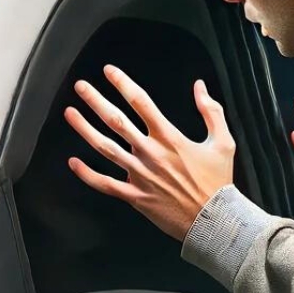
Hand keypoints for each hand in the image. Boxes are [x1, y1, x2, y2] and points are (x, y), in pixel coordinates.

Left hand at [66, 65, 236, 240]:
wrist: (214, 221)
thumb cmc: (218, 182)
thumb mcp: (223, 142)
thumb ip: (211, 111)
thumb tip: (199, 86)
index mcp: (169, 138)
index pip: (141, 102)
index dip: (123, 83)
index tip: (109, 71)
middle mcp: (150, 153)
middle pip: (116, 121)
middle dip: (96, 101)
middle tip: (81, 86)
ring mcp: (140, 175)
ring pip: (105, 148)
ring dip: (85, 129)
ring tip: (69, 113)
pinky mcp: (135, 196)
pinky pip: (105, 184)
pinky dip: (87, 174)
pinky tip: (73, 163)